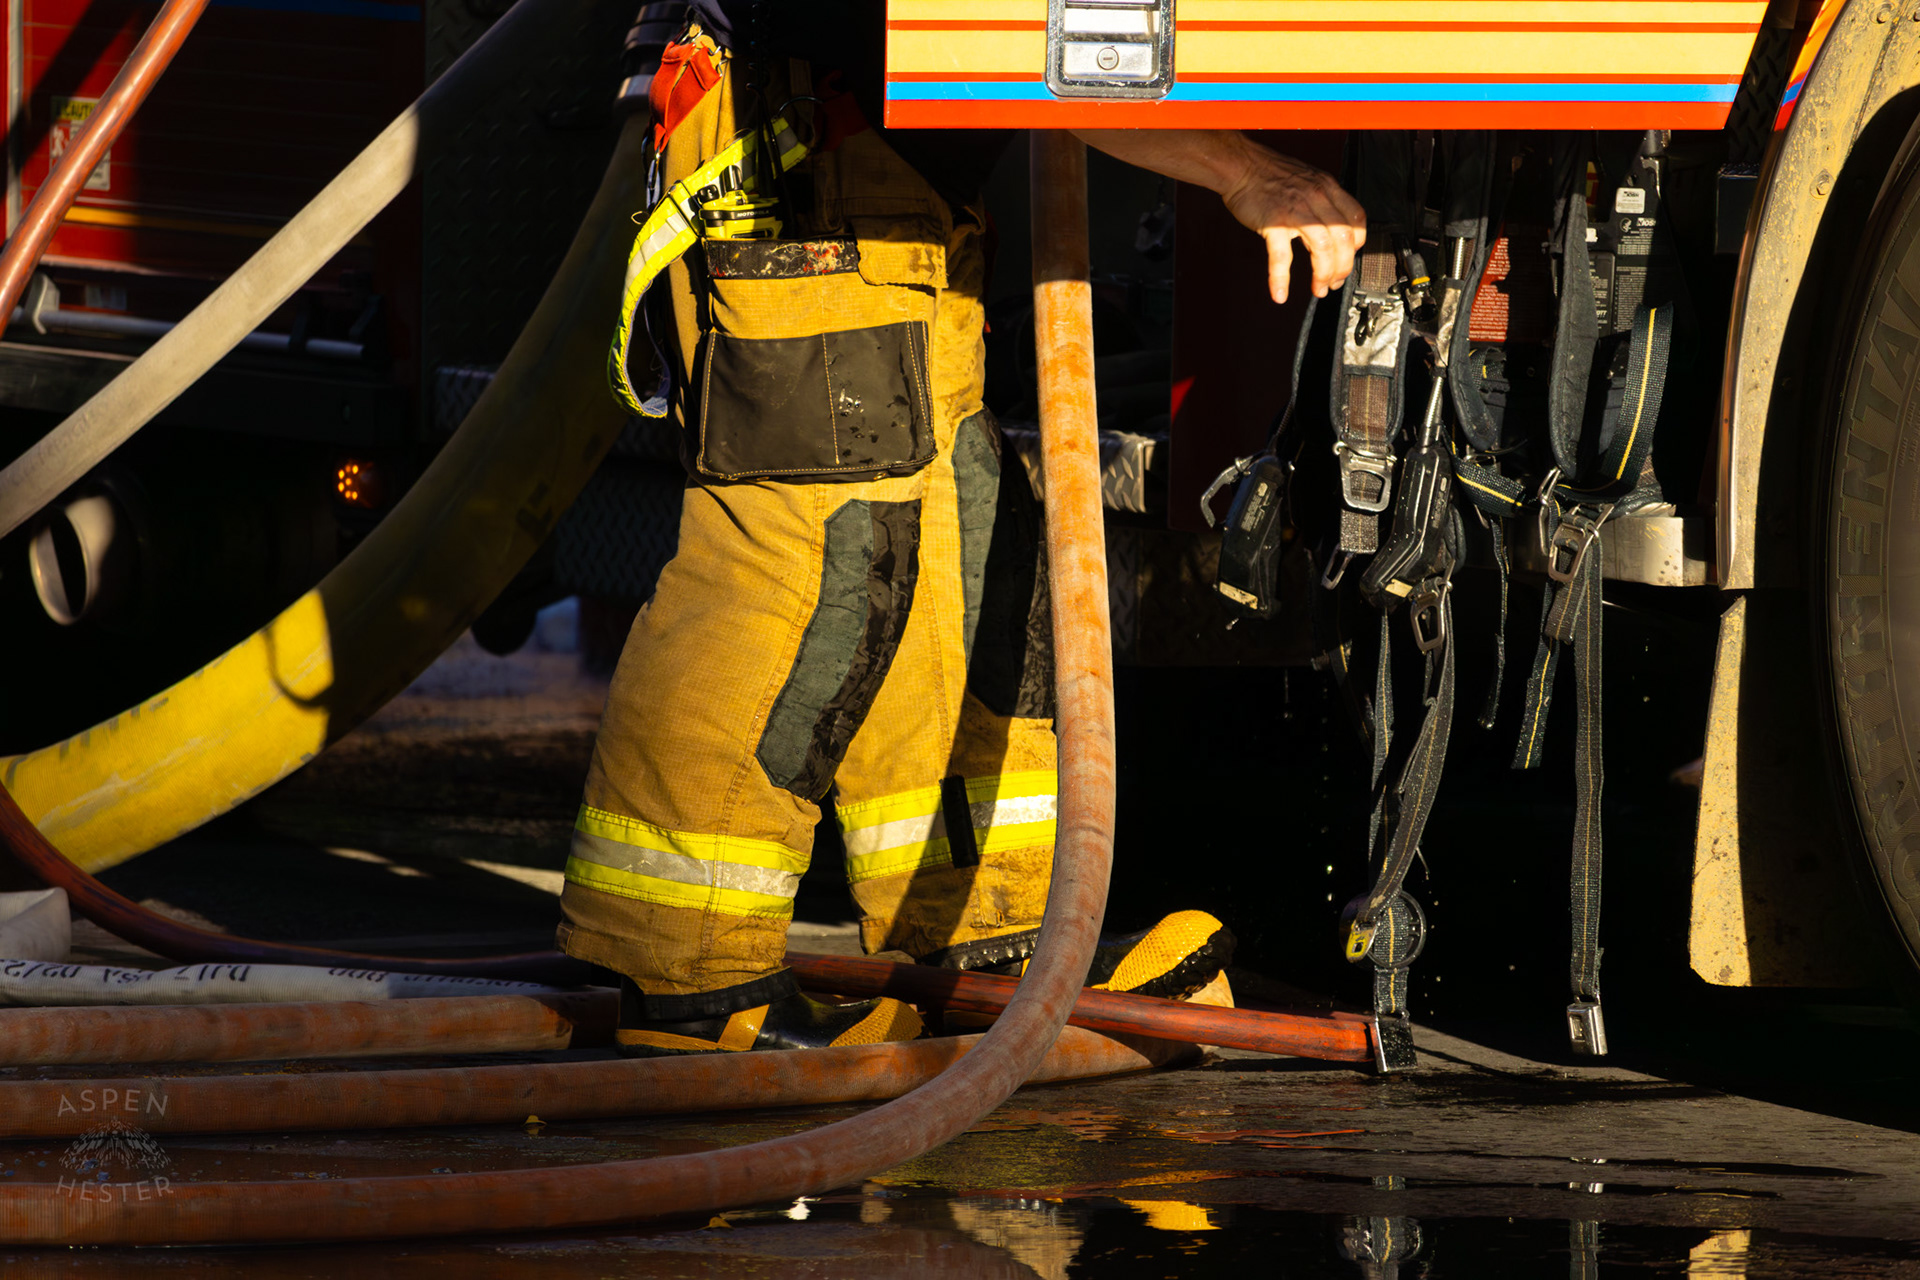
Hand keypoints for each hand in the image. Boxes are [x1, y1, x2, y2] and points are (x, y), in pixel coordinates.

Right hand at [1218, 140, 1366, 304]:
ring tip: (1319, 289)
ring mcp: (1296, 211)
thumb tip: (1327, 234)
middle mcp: (1317, 198)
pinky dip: (1281, 278)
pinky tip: (1280, 293)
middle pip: (1343, 239)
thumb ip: (1321, 204)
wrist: (1241, 166)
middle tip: (1335, 282)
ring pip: (1323, 248)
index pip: (1356, 220)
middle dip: (1343, 267)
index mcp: (1327, 188)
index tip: (1347, 259)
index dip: (1357, 245)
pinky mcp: (1273, 223)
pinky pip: (1282, 256)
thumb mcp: (1307, 181)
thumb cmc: (1270, 174)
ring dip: (1324, 274)